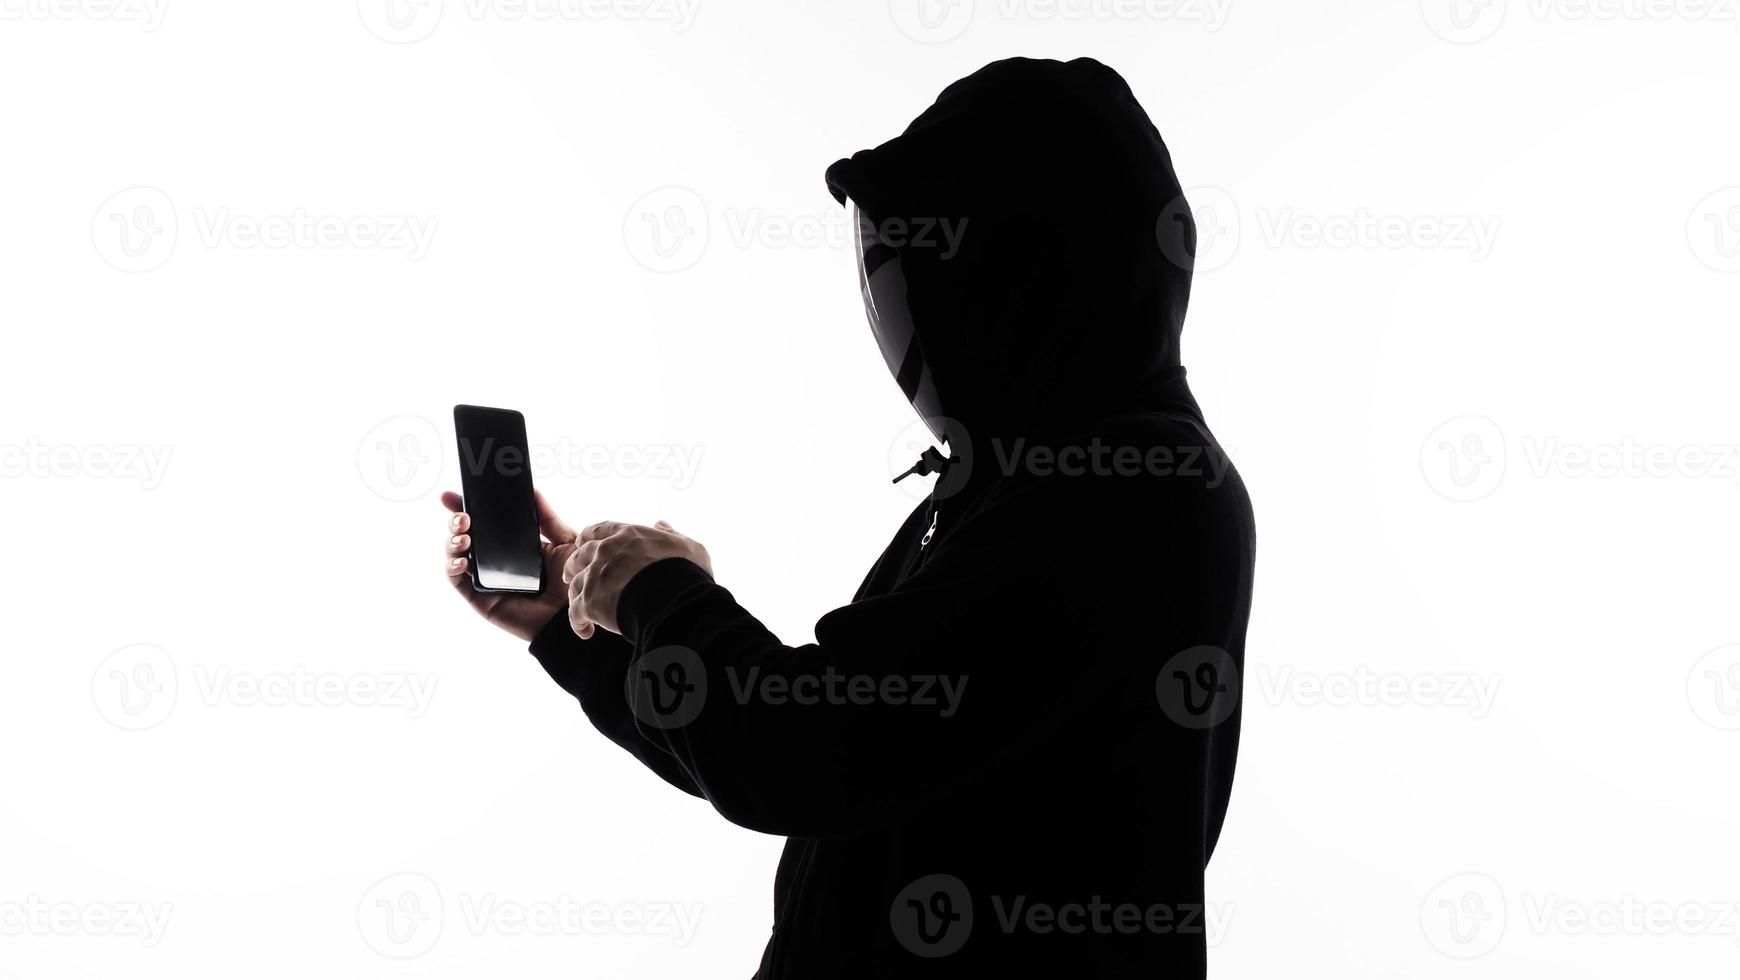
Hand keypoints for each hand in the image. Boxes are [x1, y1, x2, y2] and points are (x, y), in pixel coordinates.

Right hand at [442, 489, 580, 641]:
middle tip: (463, 516)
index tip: (452, 495)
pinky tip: (461, 560)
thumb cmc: (572, 581)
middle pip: (464, 535)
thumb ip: (548, 518)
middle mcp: (495, 559)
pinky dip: (452, 567)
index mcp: (512, 543)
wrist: (572, 615)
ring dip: (452, 541)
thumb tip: (533, 490)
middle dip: (456, 521)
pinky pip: (457, 581)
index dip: (465, 506)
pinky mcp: (479, 597)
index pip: (484, 521)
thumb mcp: (564, 542)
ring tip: (464, 535)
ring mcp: (484, 577)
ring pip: (456, 555)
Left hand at [562, 521, 712, 638]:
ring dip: (575, 593)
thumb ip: (671, 534)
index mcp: (628, 535)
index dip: (590, 536)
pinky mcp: (590, 603)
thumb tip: (661, 524)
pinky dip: (579, 622)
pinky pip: (576, 613)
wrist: (676, 600)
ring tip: (579, 604)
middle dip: (575, 564)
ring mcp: (596, 577)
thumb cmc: (687, 572)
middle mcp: (606, 552)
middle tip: (573, 574)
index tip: (584, 542)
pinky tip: (586, 631)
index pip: (601, 530)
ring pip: (574, 583)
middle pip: (580, 555)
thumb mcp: (686, 545)